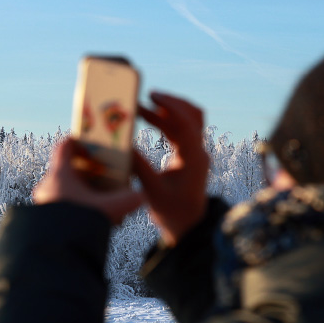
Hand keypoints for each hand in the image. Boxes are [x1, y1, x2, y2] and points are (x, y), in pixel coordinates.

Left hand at [32, 139, 144, 224]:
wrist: (57, 251)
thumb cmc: (80, 224)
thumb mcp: (108, 209)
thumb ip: (127, 200)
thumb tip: (141, 195)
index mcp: (60, 174)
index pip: (64, 147)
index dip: (77, 141)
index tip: (89, 144)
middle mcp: (47, 185)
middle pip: (65, 169)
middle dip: (84, 172)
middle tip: (100, 176)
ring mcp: (42, 202)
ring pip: (62, 188)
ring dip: (78, 191)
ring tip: (96, 200)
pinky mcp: (41, 218)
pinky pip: (58, 205)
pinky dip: (72, 206)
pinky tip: (87, 217)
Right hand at [134, 91, 209, 245]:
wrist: (188, 226)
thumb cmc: (172, 212)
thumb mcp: (152, 191)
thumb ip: (139, 167)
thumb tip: (124, 146)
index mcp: (193, 158)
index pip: (186, 124)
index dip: (170, 107)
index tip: (151, 96)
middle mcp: (199, 152)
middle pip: (192, 116)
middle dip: (171, 103)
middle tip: (148, 96)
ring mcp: (196, 153)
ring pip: (188, 121)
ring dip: (168, 112)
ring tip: (144, 106)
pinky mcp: (190, 156)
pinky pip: (180, 131)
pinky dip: (166, 123)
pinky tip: (148, 119)